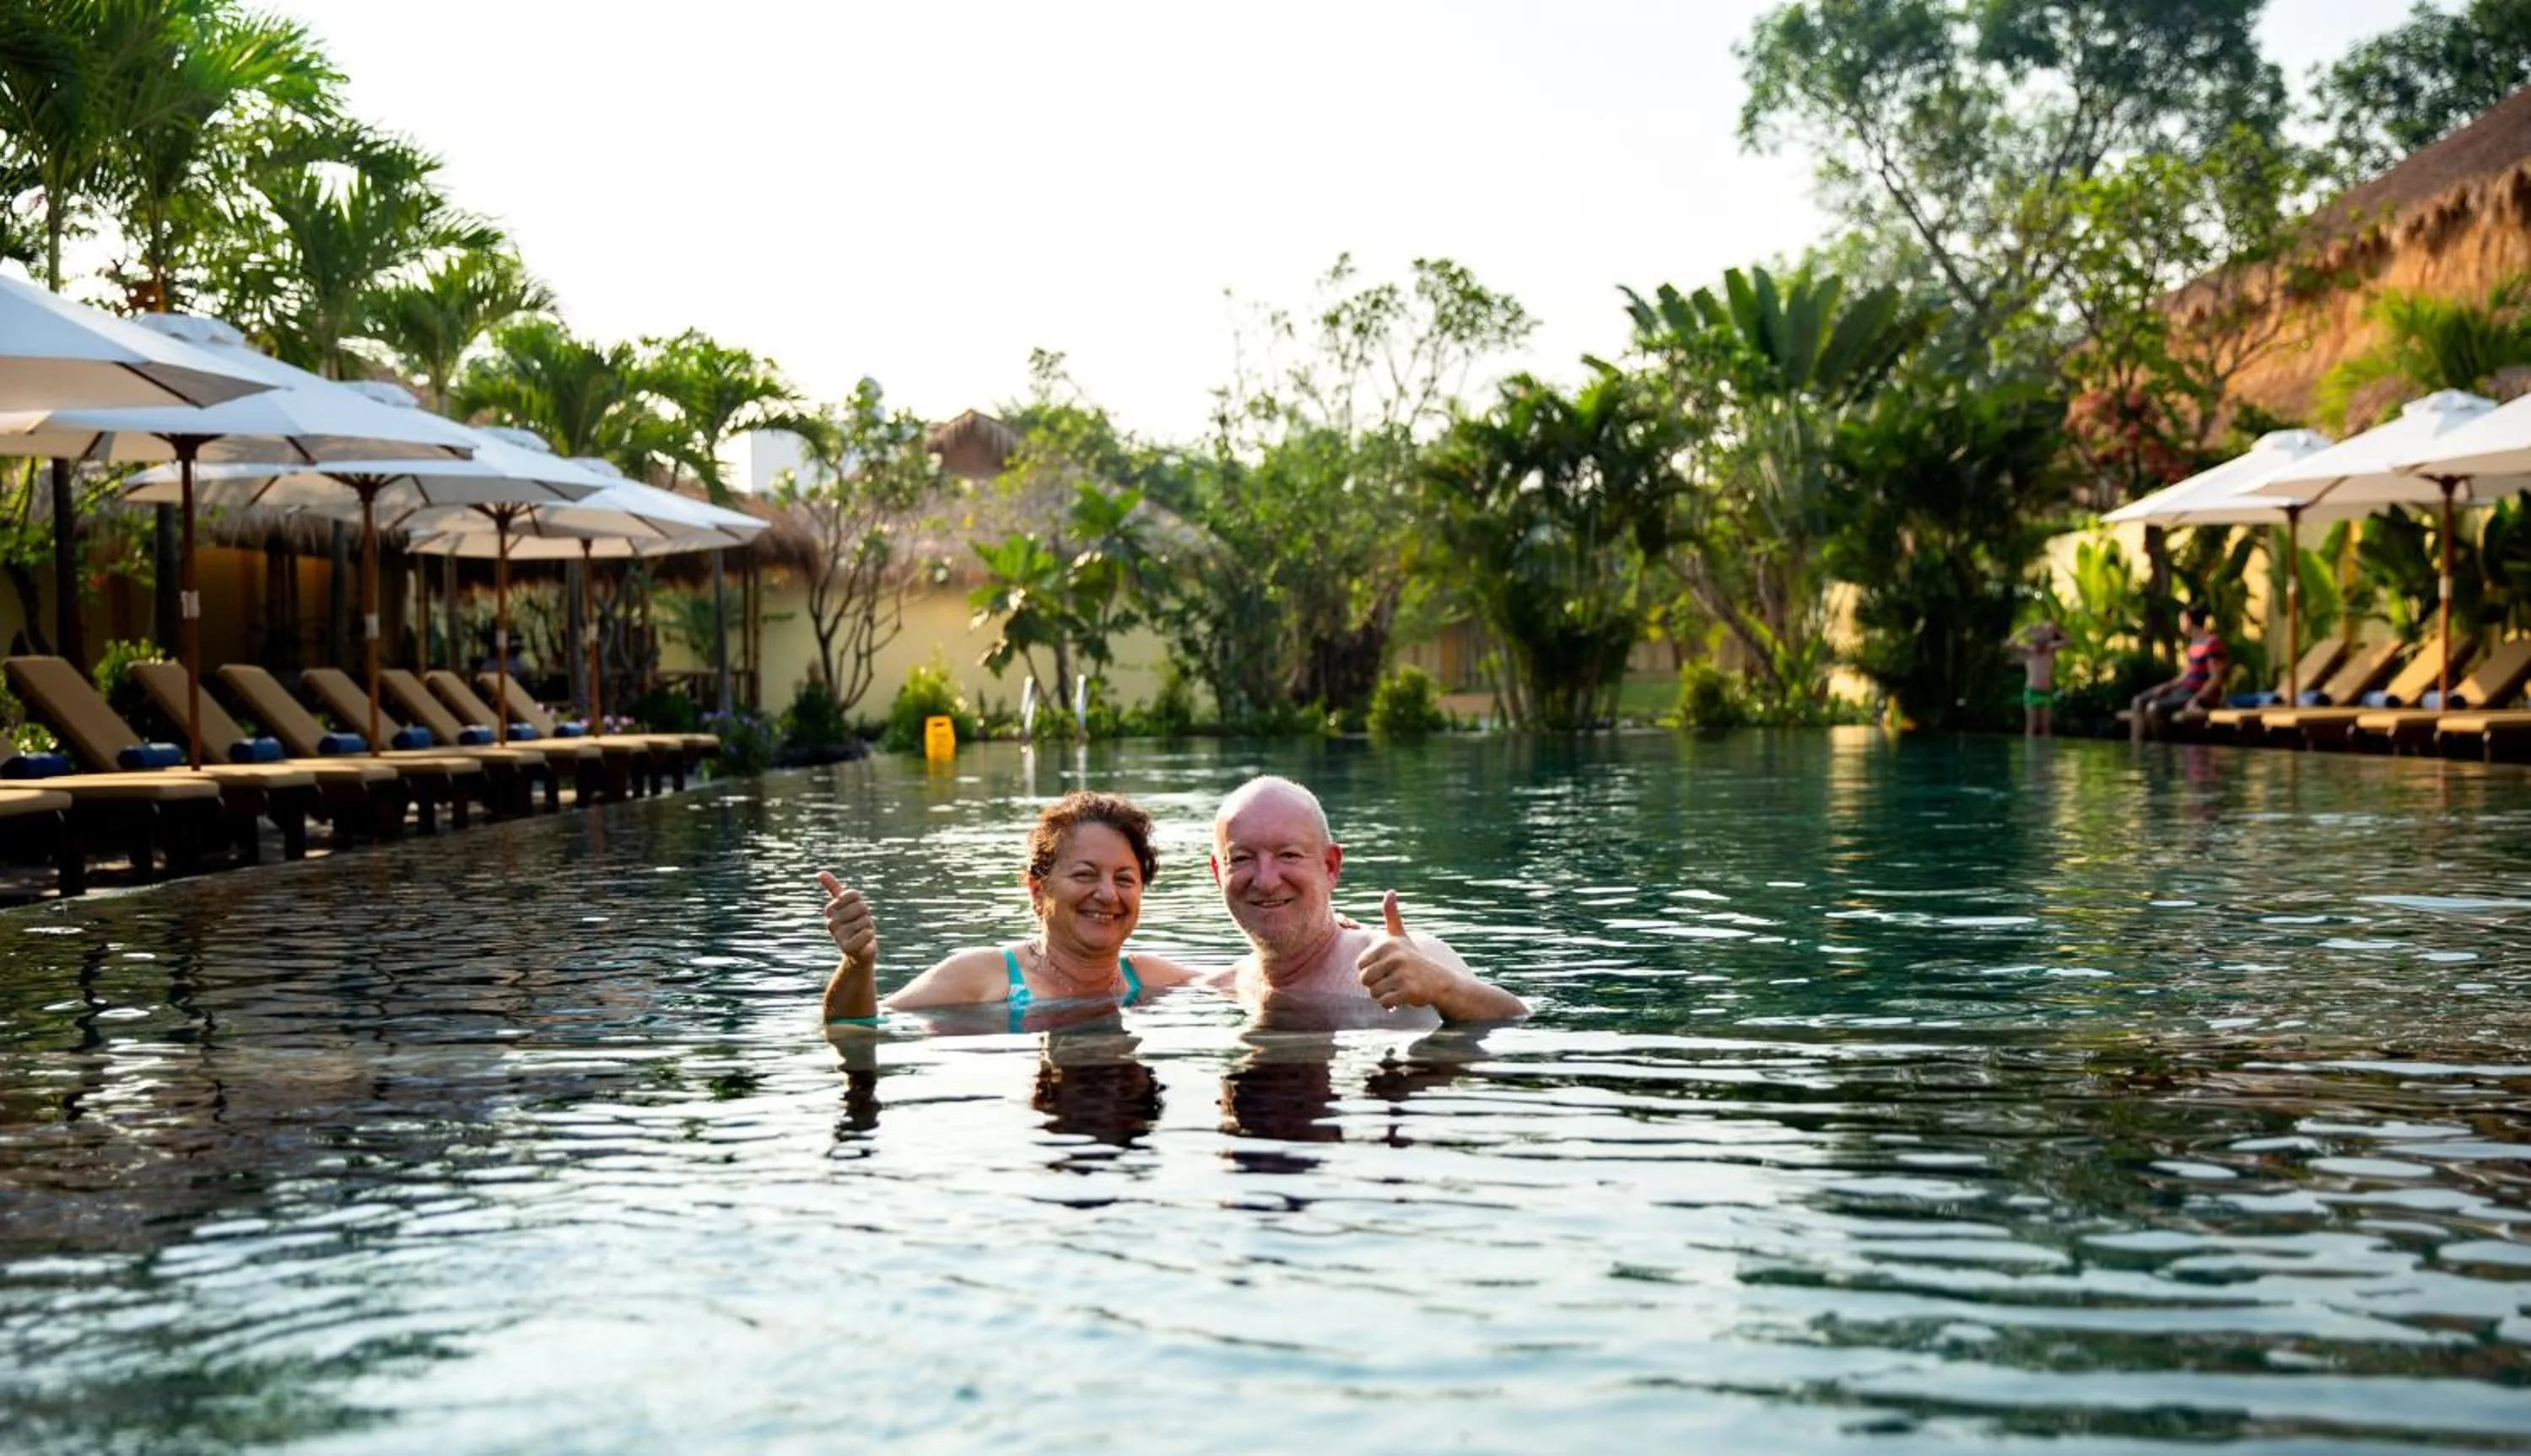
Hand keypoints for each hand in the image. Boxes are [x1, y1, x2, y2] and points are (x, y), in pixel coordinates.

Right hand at [819, 871, 876, 975]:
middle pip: (861, 907)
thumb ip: (833, 888)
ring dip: (868, 927)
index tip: (856, 913)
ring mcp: (837, 935)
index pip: (853, 894)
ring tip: (861, 935)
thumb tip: (820, 873)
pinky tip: (863, 943)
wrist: (858, 953)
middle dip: (866, 916)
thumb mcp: (846, 905)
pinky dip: (870, 937)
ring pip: (865, 921)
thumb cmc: (854, 925)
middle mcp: (831, 922)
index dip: (861, 903)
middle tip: (860, 925)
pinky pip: (867, 934)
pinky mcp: (846, 948)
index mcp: (830, 909)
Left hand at [1355, 890, 1455, 1010]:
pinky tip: (1402, 997)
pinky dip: (1390, 1004)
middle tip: (1392, 980)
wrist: (1440, 981)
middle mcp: (1394, 956)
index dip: (1371, 971)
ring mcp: (1401, 973)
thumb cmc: (1414, 958)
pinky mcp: (1407, 990)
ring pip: (1373, 992)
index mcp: (1387, 943)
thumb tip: (1390, 892)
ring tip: (1398, 987)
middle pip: (1364, 979)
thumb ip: (1392, 915)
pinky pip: (1384, 1002)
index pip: (1360, 965)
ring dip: (1383, 995)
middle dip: (1376, 984)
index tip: (1386, 968)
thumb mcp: (1401, 936)